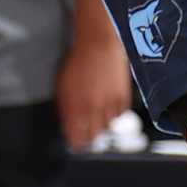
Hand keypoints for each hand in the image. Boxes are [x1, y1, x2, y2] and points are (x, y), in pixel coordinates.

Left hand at [55, 26, 133, 150]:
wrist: (99, 42)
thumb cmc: (78, 60)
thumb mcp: (63, 85)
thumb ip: (64, 108)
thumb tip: (67, 125)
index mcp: (75, 106)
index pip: (76, 137)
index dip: (76, 143)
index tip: (75, 144)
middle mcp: (93, 108)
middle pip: (94, 136)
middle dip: (89, 137)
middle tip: (87, 133)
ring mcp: (109, 103)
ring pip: (107, 126)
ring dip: (102, 124)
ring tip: (97, 115)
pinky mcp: (123, 96)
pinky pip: (120, 115)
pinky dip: (115, 113)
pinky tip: (109, 105)